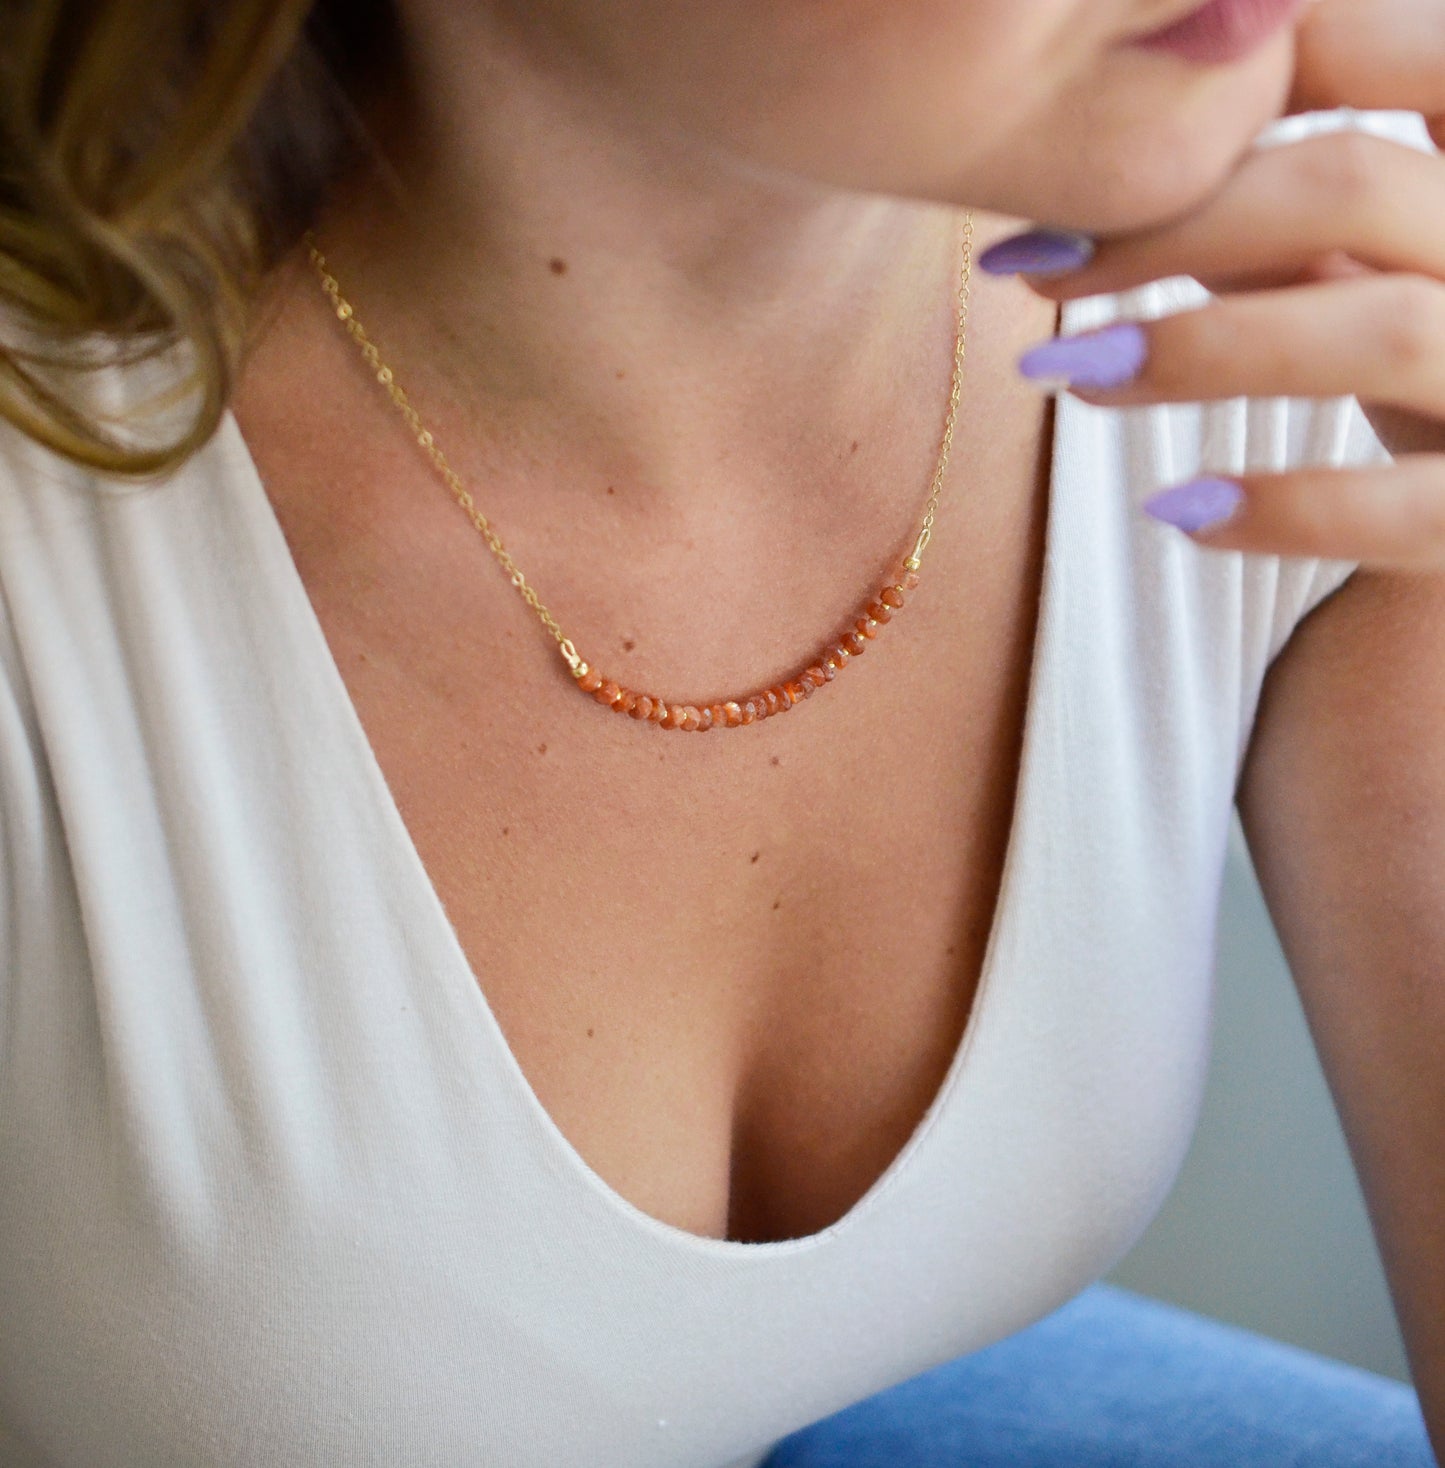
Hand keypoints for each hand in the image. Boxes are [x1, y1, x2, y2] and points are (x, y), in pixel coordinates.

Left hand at [979, 0, 1444, 569]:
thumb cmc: (1403, 396)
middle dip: (1172, 221)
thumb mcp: (1350, 282)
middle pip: (1355, 186)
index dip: (1247, 76)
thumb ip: (1283, 214)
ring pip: (1379, 330)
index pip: (1396, 62)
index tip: (1096, 138)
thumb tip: (1135, 151)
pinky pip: (1402, 508)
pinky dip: (1281, 507)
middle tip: (1031, 264)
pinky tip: (1176, 509)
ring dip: (1199, 347)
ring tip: (1065, 373)